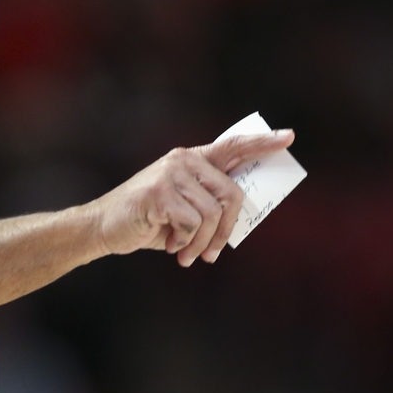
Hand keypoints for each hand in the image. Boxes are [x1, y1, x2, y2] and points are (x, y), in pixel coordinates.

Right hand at [89, 130, 295, 265]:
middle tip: (212, 255)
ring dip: (202, 243)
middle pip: (232, 194)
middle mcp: (183, 160)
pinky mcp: (158, 192)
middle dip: (226, 230)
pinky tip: (170, 245)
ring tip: (185, 254)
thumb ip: (208, 204)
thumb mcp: (183, 209)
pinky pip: (191, 223)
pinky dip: (184, 242)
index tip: (289, 137)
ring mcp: (170, 173)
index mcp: (193, 160)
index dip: (262, 143)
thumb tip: (241, 218)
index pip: (233, 145)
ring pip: (211, 214)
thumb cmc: (148, 222)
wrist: (103, 227)